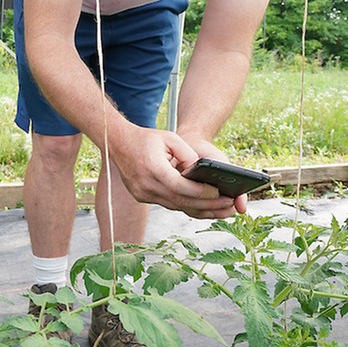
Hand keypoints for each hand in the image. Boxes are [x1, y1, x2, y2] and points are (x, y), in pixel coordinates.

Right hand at [111, 126, 237, 219]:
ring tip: (220, 208)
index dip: (201, 192)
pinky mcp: (141, 197)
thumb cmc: (146, 139)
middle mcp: (146, 185)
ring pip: (175, 206)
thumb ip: (187, 154)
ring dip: (198, 208)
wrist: (119, 144)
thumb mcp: (170, 138)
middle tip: (228, 204)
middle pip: (180, 201)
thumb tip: (201, 170)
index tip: (219, 192)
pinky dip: (184, 205)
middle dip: (206, 204)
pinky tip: (201, 205)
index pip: (180, 186)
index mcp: (153, 169)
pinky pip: (167, 204)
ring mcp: (142, 193)